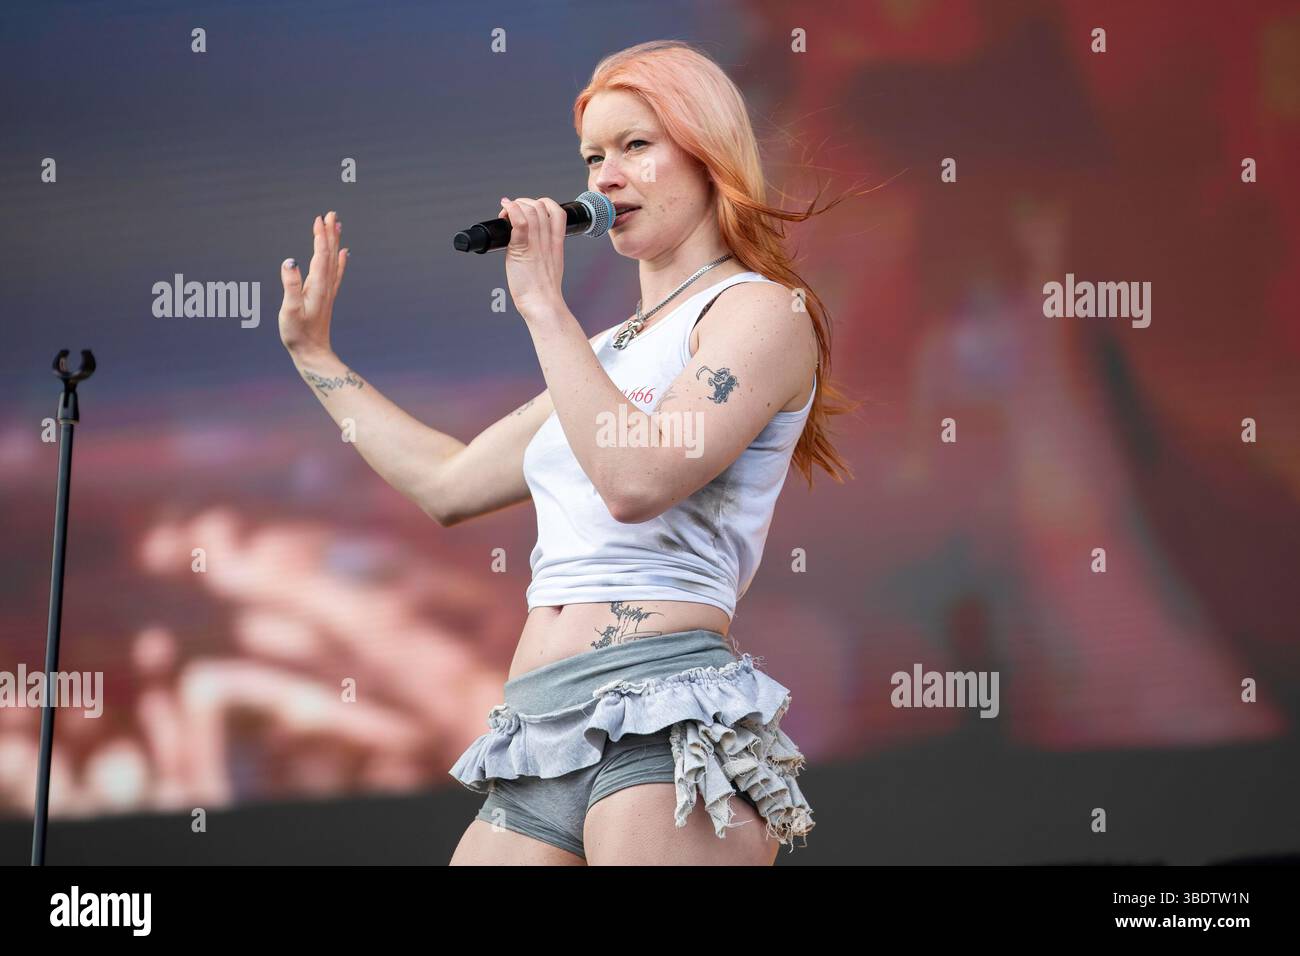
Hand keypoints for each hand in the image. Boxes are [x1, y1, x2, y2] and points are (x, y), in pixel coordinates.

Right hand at [279, 211, 348, 357]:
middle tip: (331, 214)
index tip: (319, 219)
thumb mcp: (289, 310)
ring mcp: (327, 292)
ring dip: (334, 242)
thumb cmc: (298, 334)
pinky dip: (339, 260)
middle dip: (330, 233)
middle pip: (330, 254)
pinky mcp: (326, 298)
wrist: (313, 353)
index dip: (320, 236)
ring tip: (337, 226)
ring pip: (333, 261)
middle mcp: (326, 286)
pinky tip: (343, 253)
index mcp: (317, 286)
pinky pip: (335, 273)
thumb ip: (290, 285)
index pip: (320, 255)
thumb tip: (290, 261)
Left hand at [498, 197, 566, 319]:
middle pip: (540, 206)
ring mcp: (536, 243)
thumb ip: (543, 251)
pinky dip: (510, 211)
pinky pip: (520, 221)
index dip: (543, 204)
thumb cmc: (543, 291)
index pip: (557, 211)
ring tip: (505, 214)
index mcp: (557, 243)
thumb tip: (528, 244)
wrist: (542, 304)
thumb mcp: (551, 266)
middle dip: (524, 202)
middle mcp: (548, 239)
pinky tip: (504, 211)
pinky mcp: (522, 248)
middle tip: (511, 213)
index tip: (530, 211)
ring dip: (514, 206)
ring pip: (530, 209)